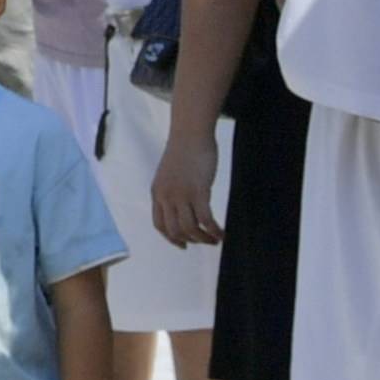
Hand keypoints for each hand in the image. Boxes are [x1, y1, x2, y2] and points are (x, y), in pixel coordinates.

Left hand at [151, 130, 221, 249]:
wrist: (190, 135)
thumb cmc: (183, 151)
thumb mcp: (169, 175)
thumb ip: (172, 191)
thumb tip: (184, 205)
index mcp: (157, 193)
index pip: (159, 224)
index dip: (171, 238)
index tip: (183, 244)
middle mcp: (166, 197)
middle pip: (174, 230)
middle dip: (191, 241)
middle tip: (205, 242)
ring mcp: (181, 195)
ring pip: (190, 229)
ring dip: (203, 239)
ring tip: (215, 239)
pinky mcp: (198, 192)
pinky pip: (205, 220)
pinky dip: (214, 231)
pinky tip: (222, 233)